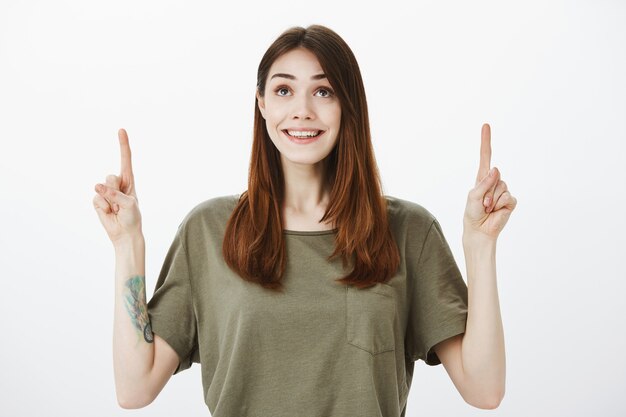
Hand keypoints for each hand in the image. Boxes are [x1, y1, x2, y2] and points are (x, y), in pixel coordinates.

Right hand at [93, 128, 142, 244]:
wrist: (124, 233)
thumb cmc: (132, 217)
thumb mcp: (129, 203)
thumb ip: (114, 193)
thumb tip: (96, 186)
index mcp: (129, 181)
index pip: (125, 159)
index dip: (123, 145)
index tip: (121, 130)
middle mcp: (117, 183)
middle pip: (111, 177)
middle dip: (115, 190)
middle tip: (121, 203)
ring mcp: (105, 191)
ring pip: (102, 187)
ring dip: (110, 200)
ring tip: (116, 209)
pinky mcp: (97, 200)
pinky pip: (96, 199)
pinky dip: (103, 208)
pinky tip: (109, 212)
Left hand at [463, 123, 516, 242]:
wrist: (480, 230)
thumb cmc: (472, 212)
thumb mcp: (473, 196)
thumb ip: (484, 183)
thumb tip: (496, 169)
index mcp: (482, 177)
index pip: (485, 156)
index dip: (486, 141)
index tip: (485, 125)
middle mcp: (494, 181)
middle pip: (494, 176)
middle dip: (486, 192)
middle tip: (482, 204)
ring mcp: (503, 190)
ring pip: (501, 188)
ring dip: (492, 201)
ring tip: (487, 208)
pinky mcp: (510, 200)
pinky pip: (508, 197)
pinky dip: (500, 205)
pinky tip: (496, 211)